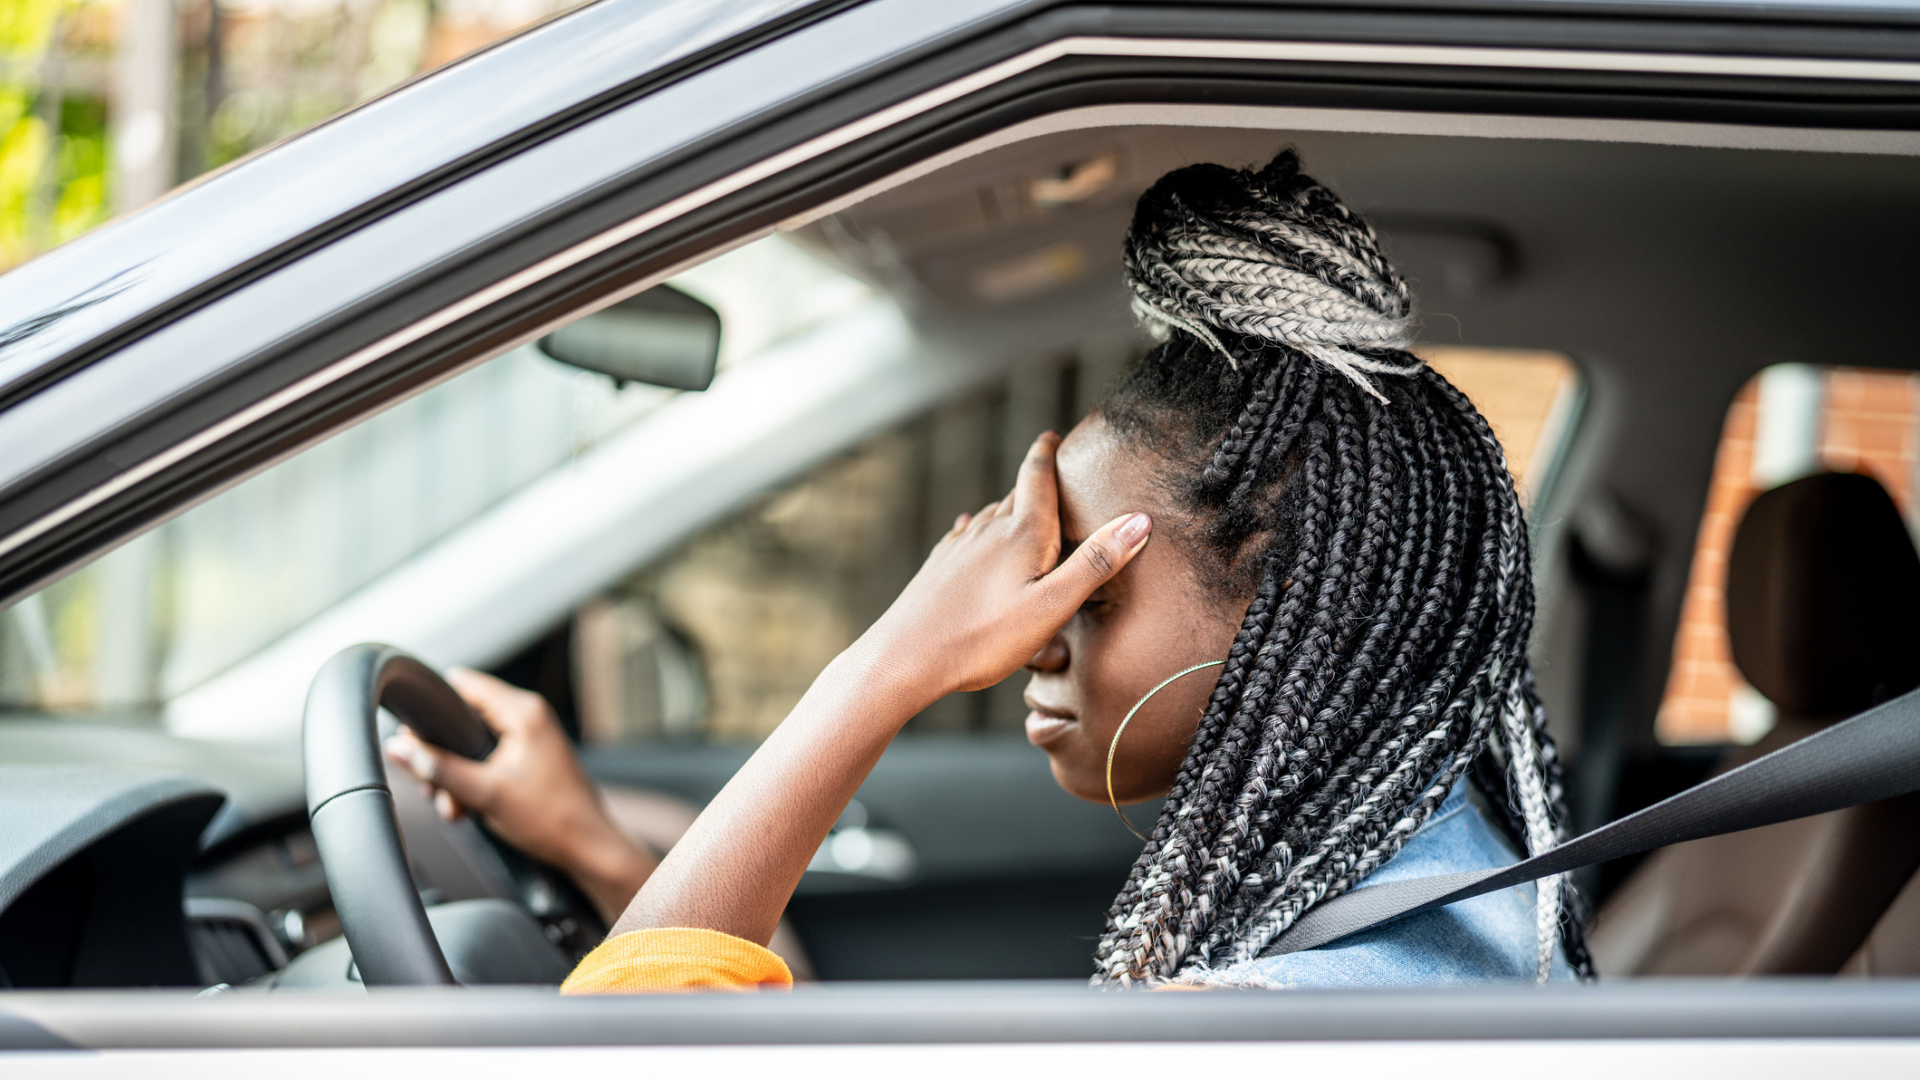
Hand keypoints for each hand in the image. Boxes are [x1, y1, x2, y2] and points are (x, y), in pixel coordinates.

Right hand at [383, 668, 654, 922]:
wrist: (586, 847)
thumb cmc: (551, 819)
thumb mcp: (484, 793)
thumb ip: (439, 769)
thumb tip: (401, 748)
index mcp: (523, 712)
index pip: (464, 685)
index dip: (432, 709)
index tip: (412, 734)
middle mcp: (529, 717)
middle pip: (464, 719)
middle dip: (442, 755)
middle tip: (432, 785)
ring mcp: (531, 737)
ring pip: (473, 744)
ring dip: (456, 775)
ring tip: (453, 806)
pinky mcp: (530, 757)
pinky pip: (489, 759)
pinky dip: (473, 780)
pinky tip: (466, 807)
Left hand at [859, 431, 1151, 701]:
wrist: (904, 658)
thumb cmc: (982, 639)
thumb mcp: (1052, 607)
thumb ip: (1095, 563)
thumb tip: (1138, 520)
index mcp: (1022, 534)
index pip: (1037, 476)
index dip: (1047, 451)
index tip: (1053, 434)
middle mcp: (988, 529)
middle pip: (1017, 495)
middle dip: (1036, 482)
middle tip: (1054, 473)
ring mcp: (960, 547)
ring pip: (992, 516)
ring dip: (1011, 508)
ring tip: (1027, 509)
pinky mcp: (940, 567)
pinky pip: (967, 536)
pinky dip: (980, 529)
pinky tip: (971, 529)